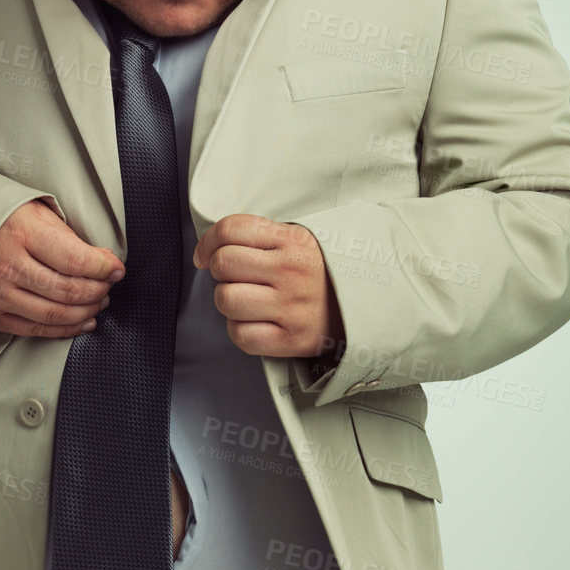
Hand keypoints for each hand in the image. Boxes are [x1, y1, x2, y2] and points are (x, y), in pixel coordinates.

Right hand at [0, 199, 123, 337]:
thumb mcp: (29, 210)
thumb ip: (63, 234)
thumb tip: (99, 258)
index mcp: (20, 233)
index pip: (76, 260)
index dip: (104, 267)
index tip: (116, 268)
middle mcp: (7, 267)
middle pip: (69, 290)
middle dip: (98, 290)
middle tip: (108, 284)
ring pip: (56, 314)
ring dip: (86, 311)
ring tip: (99, 302)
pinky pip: (36, 330)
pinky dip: (65, 329)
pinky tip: (83, 322)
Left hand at [192, 214, 344, 358]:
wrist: (364, 310)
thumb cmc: (321, 276)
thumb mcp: (299, 242)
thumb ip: (259, 237)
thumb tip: (207, 250)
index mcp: (293, 241)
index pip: (231, 229)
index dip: (207, 242)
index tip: (204, 255)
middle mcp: (292, 272)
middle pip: (224, 264)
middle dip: (220, 272)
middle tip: (236, 279)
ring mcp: (292, 307)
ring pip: (226, 299)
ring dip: (228, 302)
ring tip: (247, 301)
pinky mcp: (291, 339)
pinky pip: (240, 335)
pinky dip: (240, 330)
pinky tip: (255, 323)